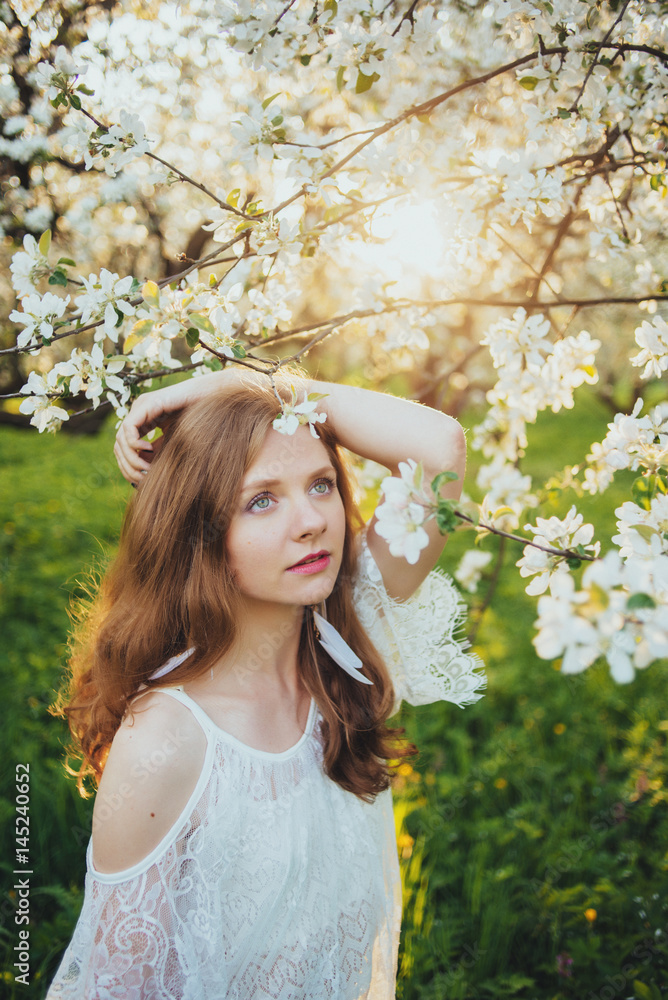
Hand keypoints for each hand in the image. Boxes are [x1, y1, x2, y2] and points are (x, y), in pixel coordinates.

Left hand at [114, 371, 234, 484]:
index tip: (141, 479)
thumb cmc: (199, 419)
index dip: (128, 466)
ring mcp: (141, 407)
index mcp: (142, 422)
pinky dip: (134, 443)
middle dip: (127, 466)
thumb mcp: (173, 441)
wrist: (212, 397)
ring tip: (146, 468)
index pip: (124, 448)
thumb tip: (143, 474)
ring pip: (120, 439)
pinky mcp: (147, 404)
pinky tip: (149, 449)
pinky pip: (129, 428)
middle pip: (118, 445)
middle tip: (142, 478)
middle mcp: (137, 413)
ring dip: (131, 458)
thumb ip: (159, 453)